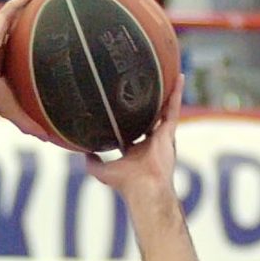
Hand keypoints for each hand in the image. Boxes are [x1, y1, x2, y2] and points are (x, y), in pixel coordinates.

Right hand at [0, 0, 55, 141]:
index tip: (58, 59)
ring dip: (34, 12)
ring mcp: (1, 34)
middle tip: (61, 30)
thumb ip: (27, 122)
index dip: (39, 60)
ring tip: (54, 4)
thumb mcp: (10, 106)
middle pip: (26, 38)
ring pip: (21, 20)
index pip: (27, 62)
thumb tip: (48, 140)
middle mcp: (5, 49)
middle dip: (39, 33)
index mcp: (7, 67)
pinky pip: (14, 6)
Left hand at [84, 72, 181, 195]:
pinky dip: (176, 93)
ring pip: (164, 109)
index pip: (132, 129)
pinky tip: (178, 77)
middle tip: (146, 84)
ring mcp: (161, 136)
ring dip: (166, 93)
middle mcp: (150, 141)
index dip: (128, 118)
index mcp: (136, 149)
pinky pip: (173, 108)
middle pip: (150, 116)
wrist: (144, 187)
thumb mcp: (101, 170)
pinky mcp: (169, 132)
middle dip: (149, 103)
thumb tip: (81, 149)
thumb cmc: (125, 182)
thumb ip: (91, 160)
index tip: (123, 104)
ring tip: (167, 74)